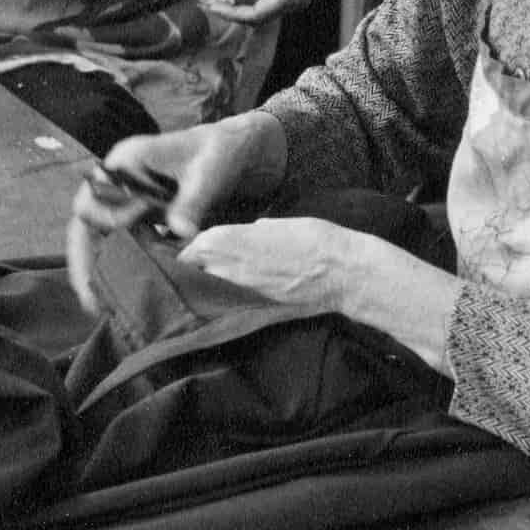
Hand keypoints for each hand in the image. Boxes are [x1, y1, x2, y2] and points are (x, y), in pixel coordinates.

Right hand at [65, 114, 287, 309]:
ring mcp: (122, 198)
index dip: (105, 225)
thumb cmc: (219, 153)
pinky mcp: (134, 215)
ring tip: (97, 306)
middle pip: (85, 221)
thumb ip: (193, 200)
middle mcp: (115, 180)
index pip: (94, 196)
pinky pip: (115, 242)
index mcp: (126, 161)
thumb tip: (181, 231)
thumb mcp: (210, 174)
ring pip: (95, 236)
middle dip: (84, 259)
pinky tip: (117, 294)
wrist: (229, 150)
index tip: (123, 248)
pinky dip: (114, 265)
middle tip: (92, 299)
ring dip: (94, 268)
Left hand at [176, 215, 397, 311]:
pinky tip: (235, 292)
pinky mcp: (253, 306)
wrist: (341, 271)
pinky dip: (228, 296)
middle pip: (193, 272)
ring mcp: (238, 291)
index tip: (190, 250)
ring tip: (212, 279)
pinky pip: (230, 299)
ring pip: (209, 288)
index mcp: (224, 241)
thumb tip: (245, 235)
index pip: (190, 249)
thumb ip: (251, 231)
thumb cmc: (313, 238)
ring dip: (208, 283)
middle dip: (192, 270)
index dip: (188, 250)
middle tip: (195, 268)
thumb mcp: (275, 223)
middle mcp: (224, 268)